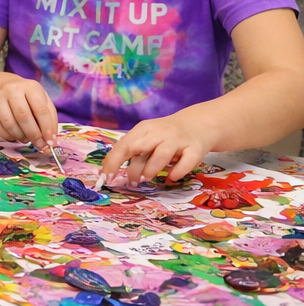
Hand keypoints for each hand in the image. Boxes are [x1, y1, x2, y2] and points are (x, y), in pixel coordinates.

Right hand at [0, 74, 58, 149]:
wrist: (3, 87)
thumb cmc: (28, 98)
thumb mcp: (43, 102)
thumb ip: (50, 120)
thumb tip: (51, 141)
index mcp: (30, 87)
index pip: (40, 110)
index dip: (47, 129)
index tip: (50, 143)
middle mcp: (11, 89)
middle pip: (23, 117)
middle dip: (33, 135)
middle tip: (39, 145)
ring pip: (9, 123)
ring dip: (20, 136)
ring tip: (26, 139)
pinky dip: (7, 136)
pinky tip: (14, 137)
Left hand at [99, 115, 214, 185]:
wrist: (198, 124)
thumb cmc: (166, 136)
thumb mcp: (147, 138)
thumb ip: (133, 152)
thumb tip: (110, 171)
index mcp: (143, 130)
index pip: (123, 145)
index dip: (112, 162)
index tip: (106, 177)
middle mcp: (159, 133)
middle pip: (138, 147)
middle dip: (131, 168)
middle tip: (131, 182)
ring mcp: (178, 140)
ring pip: (161, 155)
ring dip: (151, 169)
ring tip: (146, 179)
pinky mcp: (195, 149)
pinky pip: (186, 162)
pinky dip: (177, 172)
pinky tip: (172, 177)